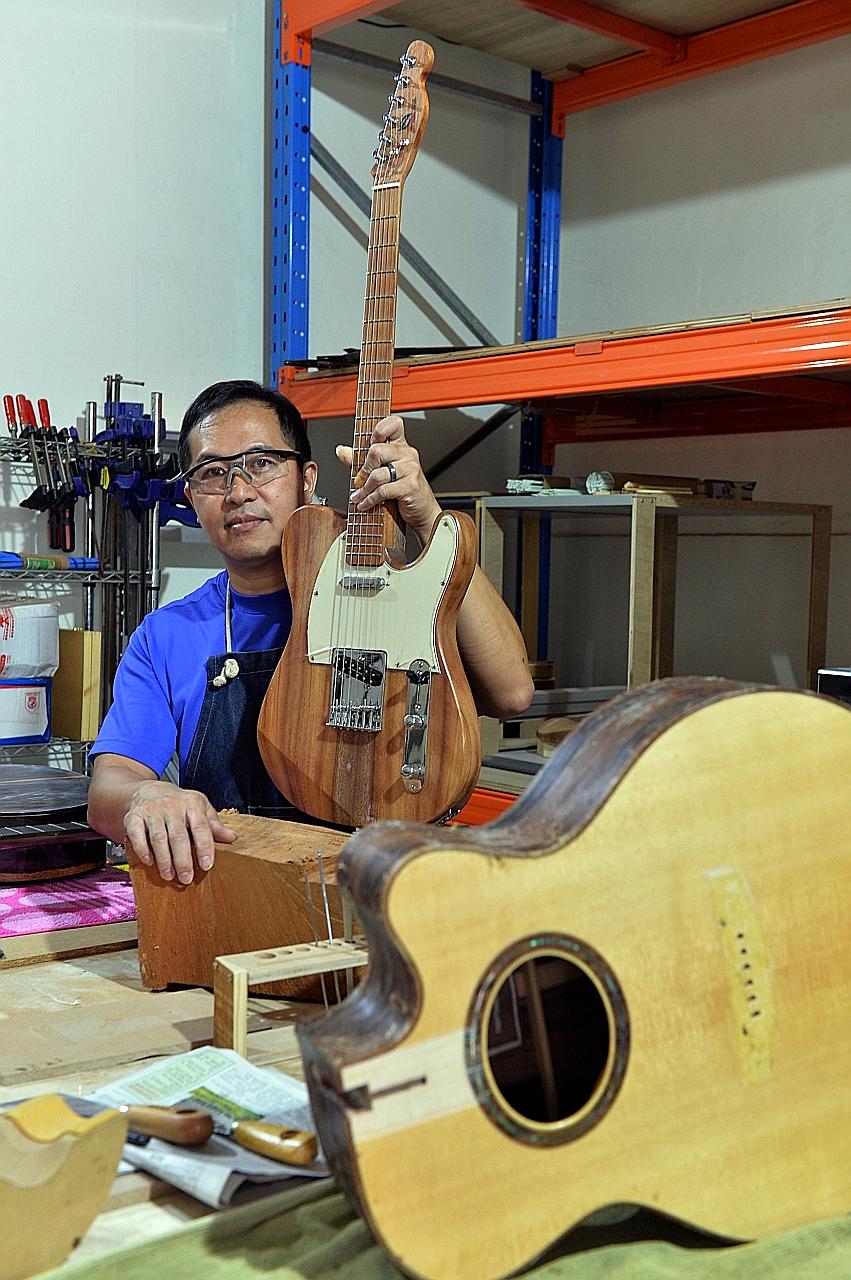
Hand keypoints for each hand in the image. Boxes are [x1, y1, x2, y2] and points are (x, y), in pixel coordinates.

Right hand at [123, 780, 236, 884]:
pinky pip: (137, 835)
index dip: (204, 847)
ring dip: (164, 859)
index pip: (201, 827)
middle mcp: (172, 805)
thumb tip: (231, 838)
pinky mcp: (134, 816)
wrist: (150, 791)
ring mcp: (152, 810)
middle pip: (178, 836)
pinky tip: (149, 861)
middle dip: (183, 860)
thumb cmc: (179, 804)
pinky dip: (142, 849)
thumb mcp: (200, 809)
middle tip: (186, 878)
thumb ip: (214, 825)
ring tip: (169, 876)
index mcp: (192, 803)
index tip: (207, 865)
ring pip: (158, 837)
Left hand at [336, 414, 440, 543]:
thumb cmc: (403, 490)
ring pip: (378, 474)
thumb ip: (361, 460)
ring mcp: (410, 469)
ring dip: (364, 488)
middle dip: (364, 468)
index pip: (393, 424)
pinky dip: (370, 499)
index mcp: (401, 446)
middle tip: (359, 479)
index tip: (369, 444)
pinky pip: (383, 490)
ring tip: (358, 495)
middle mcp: (407, 454)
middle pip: (377, 450)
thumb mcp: (382, 471)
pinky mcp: (410, 486)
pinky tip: (364, 503)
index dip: (379, 430)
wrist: (423, 511)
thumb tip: (341, 450)